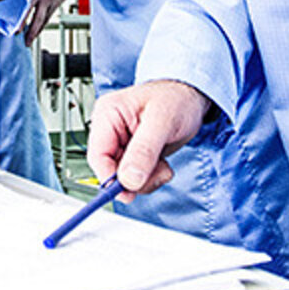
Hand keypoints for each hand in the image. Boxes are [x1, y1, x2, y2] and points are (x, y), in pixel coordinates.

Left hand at [21, 0, 71, 45]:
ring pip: (43, 19)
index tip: (16, 31)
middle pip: (36, 17)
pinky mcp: (58, 0)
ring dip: (36, 31)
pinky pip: (49, 16)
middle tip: (23, 40)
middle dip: (30, 31)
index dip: (21, 21)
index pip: (26, 8)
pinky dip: (42, 24)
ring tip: (29, 40)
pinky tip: (37, 30)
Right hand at [86, 79, 210, 199]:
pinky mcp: (133, 154)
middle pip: (109, 169)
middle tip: (158, 172)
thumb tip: (128, 179)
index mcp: (108, 115)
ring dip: (147, 179)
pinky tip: (162, 164)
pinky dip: (151, 178)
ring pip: (123, 178)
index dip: (109, 178)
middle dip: (135, 179)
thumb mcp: (163, 121)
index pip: (97, 155)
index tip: (127, 192)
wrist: (190, 97)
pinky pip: (135, 177)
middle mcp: (110, 130)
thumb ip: (144, 150)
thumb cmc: (177, 98)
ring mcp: (121, 143)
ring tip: (163, 165)